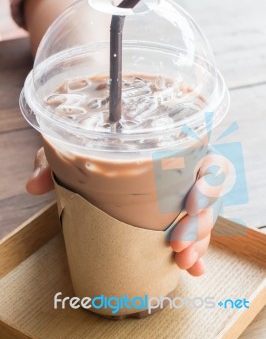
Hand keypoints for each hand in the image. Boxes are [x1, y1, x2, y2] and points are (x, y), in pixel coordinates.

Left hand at [27, 148, 227, 277]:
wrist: (93, 170)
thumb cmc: (89, 159)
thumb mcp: (71, 156)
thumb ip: (53, 163)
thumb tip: (34, 185)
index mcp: (164, 154)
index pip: (201, 162)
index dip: (206, 184)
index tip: (192, 204)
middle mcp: (177, 176)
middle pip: (206, 198)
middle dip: (200, 225)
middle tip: (177, 244)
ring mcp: (177, 201)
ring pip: (204, 220)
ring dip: (199, 243)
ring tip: (182, 261)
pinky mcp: (173, 220)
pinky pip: (195, 236)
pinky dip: (197, 253)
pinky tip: (192, 268)